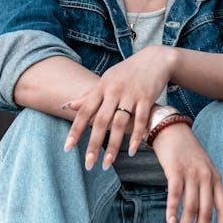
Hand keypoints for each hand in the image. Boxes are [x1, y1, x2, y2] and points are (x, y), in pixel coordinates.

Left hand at [63, 46, 175, 168]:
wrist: (154, 59)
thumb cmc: (126, 73)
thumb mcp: (106, 80)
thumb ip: (88, 95)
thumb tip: (67, 105)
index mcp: (101, 87)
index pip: (85, 111)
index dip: (75, 130)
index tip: (68, 148)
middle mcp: (114, 91)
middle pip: (101, 121)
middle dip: (93, 144)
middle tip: (88, 164)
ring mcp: (130, 94)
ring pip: (120, 124)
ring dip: (113, 146)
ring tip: (107, 163)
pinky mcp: (147, 98)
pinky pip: (141, 120)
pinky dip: (136, 136)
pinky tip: (132, 151)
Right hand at [150, 123, 222, 222]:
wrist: (172, 129)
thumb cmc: (186, 153)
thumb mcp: (202, 169)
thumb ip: (205, 189)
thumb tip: (202, 216)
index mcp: (216, 179)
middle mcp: (207, 178)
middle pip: (207, 213)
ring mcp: (192, 174)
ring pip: (190, 209)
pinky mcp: (176, 170)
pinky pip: (175, 195)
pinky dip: (172, 212)